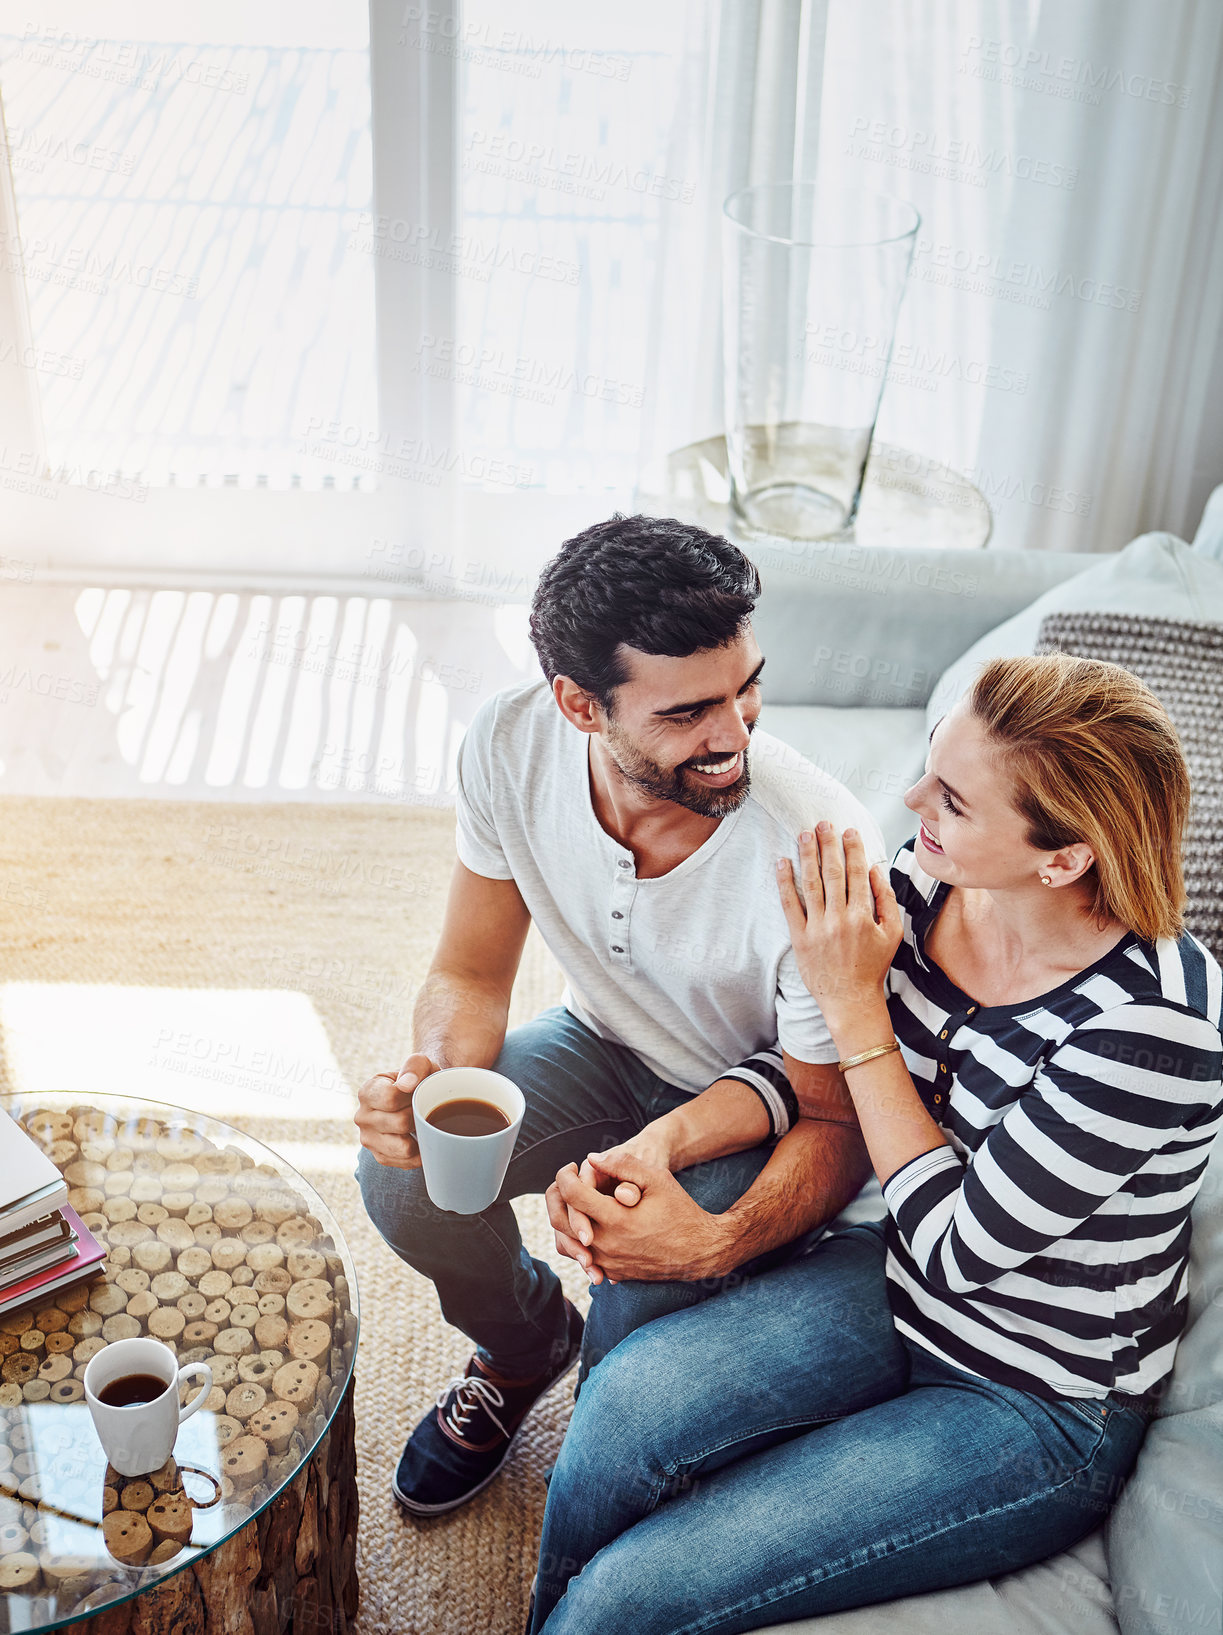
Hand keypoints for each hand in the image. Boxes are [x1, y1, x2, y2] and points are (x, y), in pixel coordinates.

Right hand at [354, 1052, 437, 1168]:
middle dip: (420, 1116)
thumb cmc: (419, 1080)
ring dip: (421, 1136)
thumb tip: (406, 1084)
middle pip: (400, 1123)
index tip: (419, 1091)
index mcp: (367, 1092)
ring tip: (422, 1123)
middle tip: (424, 1107)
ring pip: (404, 1147)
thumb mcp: (420, 1064)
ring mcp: (369, 1140)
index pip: (390, 1098)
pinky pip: (406, 1162)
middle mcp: (362, 1117)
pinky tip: (421, 1139)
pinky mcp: (380, 1157)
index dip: (412, 1096)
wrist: (418, 1097)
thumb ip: (414, 1067)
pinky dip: (420, 1153)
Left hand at [547, 1127, 675, 1282]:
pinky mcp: (614, 1273)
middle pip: (561, 1221)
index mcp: (617, 1219)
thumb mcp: (657, 1178)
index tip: (570, 1167)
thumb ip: (623, 1164)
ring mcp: (609, 1262)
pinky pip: (584, 1257)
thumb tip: (591, 1158)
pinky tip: (590, 1222)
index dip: (565, 1176)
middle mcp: (608, 1245)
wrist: (700, 1251)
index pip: (572, 1194)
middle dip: (557, 1197)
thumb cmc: (681, 1210)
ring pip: (567, 1243)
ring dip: (565, 1219)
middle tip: (566, 1182)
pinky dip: (578, 1239)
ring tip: (576, 1201)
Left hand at [776, 825, 901, 1031]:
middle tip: (823, 823)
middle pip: (832, 873)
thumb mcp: (892, 933)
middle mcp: (839, 919)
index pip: (857, 873)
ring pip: (811, 884)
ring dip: (808, 856)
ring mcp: (818, 928)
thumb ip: (886, 900)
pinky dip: (785, 883)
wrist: (851, 1000)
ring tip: (804, 834)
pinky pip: (791, 905)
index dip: (852, 849)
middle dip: (828, 845)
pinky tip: (783, 863)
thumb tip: (875, 870)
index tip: (849, 831)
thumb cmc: (873, 966)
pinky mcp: (800, 938)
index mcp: (863, 916)